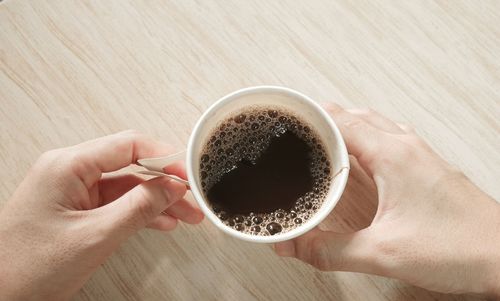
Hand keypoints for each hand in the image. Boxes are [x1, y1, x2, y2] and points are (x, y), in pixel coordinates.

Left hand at [0, 131, 203, 300]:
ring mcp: (72, 190)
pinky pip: (115, 202)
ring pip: (126, 185)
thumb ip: (138, 208)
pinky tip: (161, 221)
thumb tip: (171, 187)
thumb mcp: (95, 236)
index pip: (128, 145)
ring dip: (157, 199)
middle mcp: (69, 171)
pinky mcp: (75, 208)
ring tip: (186, 214)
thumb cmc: (27, 268)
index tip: (187, 173)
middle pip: (130, 164)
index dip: (164, 157)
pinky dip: (140, 211)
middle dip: (165, 182)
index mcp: (67, 166)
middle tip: (191, 196)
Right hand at [274, 104, 499, 295]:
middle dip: (322, 119)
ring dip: (345, 127)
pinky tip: (360, 160)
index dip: (309, 118)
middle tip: (295, 130)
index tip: (284, 118)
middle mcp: (406, 148)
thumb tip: (290, 244)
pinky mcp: (427, 169)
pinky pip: (389, 140)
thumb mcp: (382, 253)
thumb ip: (329, 250)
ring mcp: (420, 156)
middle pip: (355, 117)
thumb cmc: (459, 248)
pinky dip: (366, 140)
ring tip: (320, 140)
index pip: (341, 121)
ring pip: (374, 125)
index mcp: (392, 155)